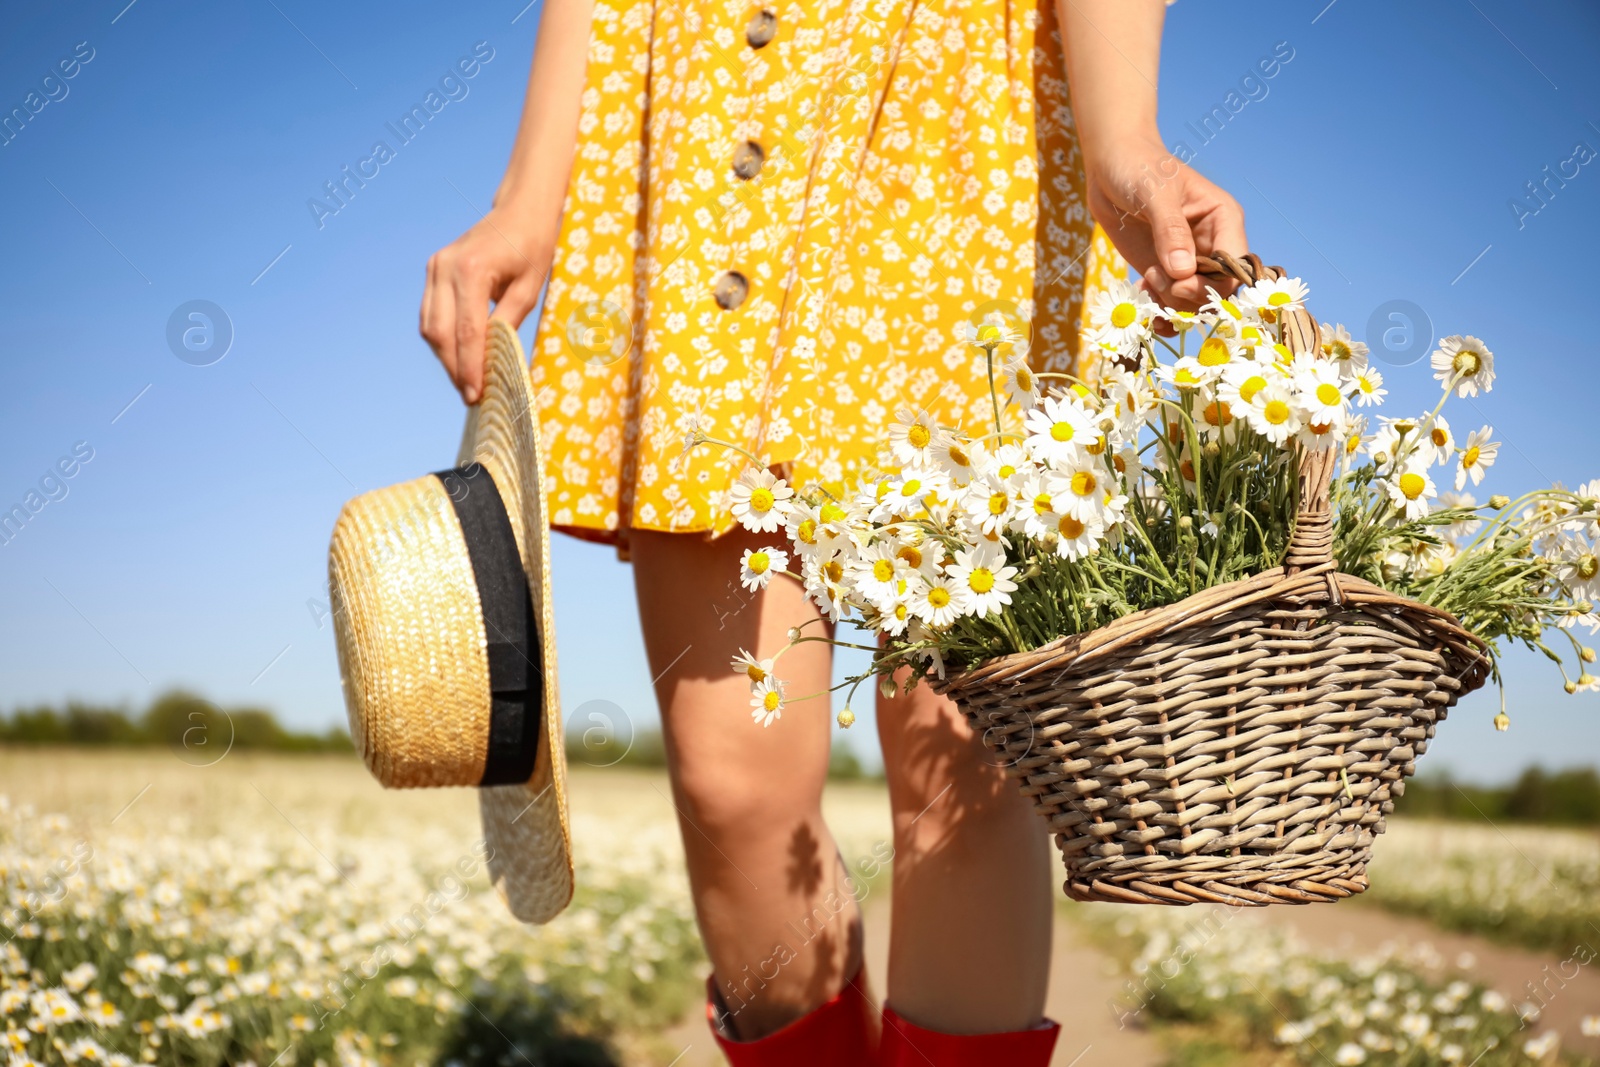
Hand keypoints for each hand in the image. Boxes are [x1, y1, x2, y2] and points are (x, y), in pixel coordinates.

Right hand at [419, 208, 553, 403]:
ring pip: (429, 326)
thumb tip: (492, 361)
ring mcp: (435, 267)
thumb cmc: (533, 245)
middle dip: (454, 368)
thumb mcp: (529, 288)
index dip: (469, 367)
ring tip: (466, 382)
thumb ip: (507, 323)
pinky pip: (430, 313)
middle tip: (471, 396)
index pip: (466, 331)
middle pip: (440, 332)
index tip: (475, 395)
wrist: (521, 209)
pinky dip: (442, 339)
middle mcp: (445, 268)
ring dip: (446, 357)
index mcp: (471, 270)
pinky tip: (459, 357)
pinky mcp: (433, 270)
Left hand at [1083, 135, 1248, 310]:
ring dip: (1170, 303)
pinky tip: (1142, 296)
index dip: (1213, 283)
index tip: (1179, 284)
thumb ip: (1169, 229)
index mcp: (1224, 219)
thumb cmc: (1137, 166)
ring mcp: (1189, 261)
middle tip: (1157, 282)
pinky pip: (1171, 302)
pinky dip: (1158, 308)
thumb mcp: (1153, 192)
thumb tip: (1183, 271)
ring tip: (1147, 281)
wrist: (1109, 167)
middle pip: (1217, 291)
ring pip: (1194, 302)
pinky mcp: (1165, 271)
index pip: (1235, 264)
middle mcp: (1212, 244)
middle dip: (1189, 297)